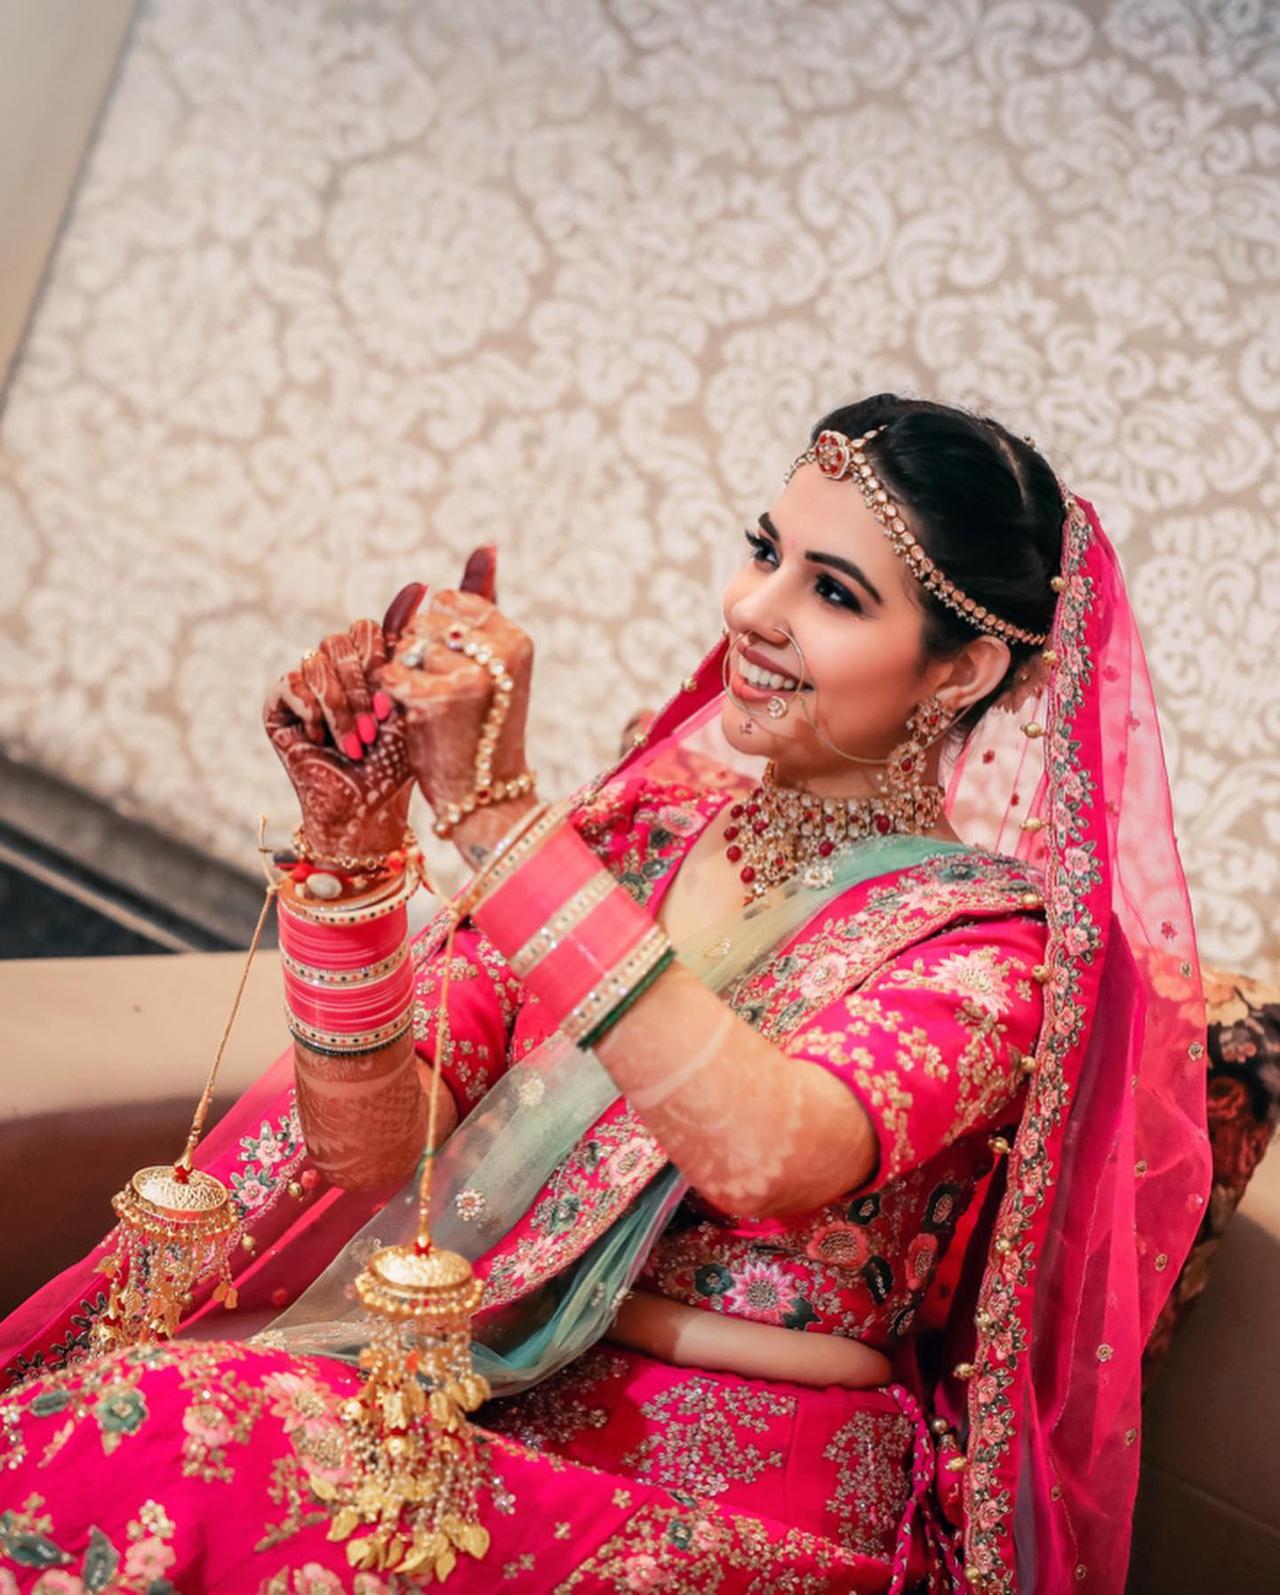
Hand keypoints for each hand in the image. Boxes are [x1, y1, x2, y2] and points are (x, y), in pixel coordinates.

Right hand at [263, 585, 425, 863]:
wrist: (367, 807)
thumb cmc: (398, 762)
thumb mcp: (416, 697)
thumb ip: (419, 642)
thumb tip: (422, 583)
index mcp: (367, 663)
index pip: (369, 629)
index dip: (381, 653)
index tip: (392, 687)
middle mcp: (334, 668)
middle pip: (343, 640)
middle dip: (363, 686)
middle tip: (377, 725)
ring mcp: (304, 684)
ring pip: (317, 661)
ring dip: (341, 707)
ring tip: (356, 742)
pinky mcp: (277, 704)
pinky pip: (291, 681)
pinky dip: (313, 712)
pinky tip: (324, 738)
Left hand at [379, 571, 533, 841]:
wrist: (484, 798)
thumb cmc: (481, 729)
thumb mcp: (492, 662)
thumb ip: (486, 600)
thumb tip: (485, 544)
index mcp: (516, 639)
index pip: (449, 602)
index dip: (436, 636)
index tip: (452, 671)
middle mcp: (501, 653)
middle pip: (424, 622)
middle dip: (418, 657)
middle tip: (444, 698)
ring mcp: (471, 677)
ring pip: (406, 649)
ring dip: (405, 679)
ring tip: (432, 712)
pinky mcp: (436, 700)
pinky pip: (390, 674)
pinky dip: (389, 698)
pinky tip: (413, 720)